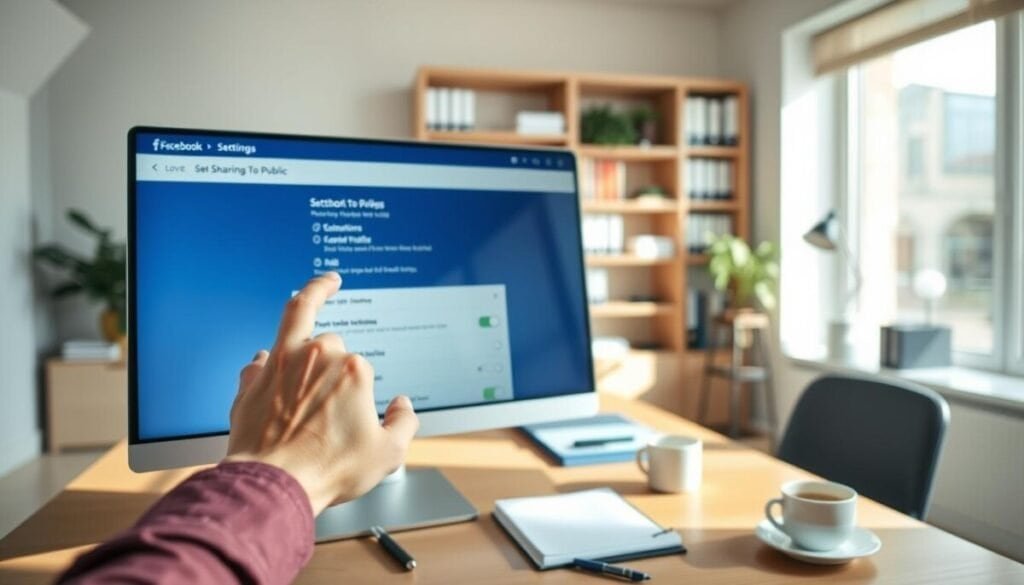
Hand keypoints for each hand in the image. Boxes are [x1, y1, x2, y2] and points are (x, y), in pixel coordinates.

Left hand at [225, 272, 418, 513]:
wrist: (274, 484)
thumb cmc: (328, 469)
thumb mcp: (387, 454)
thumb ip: (404, 423)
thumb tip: (402, 407)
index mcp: (353, 370)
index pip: (362, 365)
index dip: (364, 387)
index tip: (363, 404)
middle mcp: (317, 357)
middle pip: (331, 341)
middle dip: (335, 356)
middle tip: (333, 386)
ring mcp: (281, 365)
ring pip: (294, 318)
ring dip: (306, 309)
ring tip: (314, 292)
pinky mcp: (253, 381)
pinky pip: (259, 355)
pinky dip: (266, 355)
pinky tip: (266, 355)